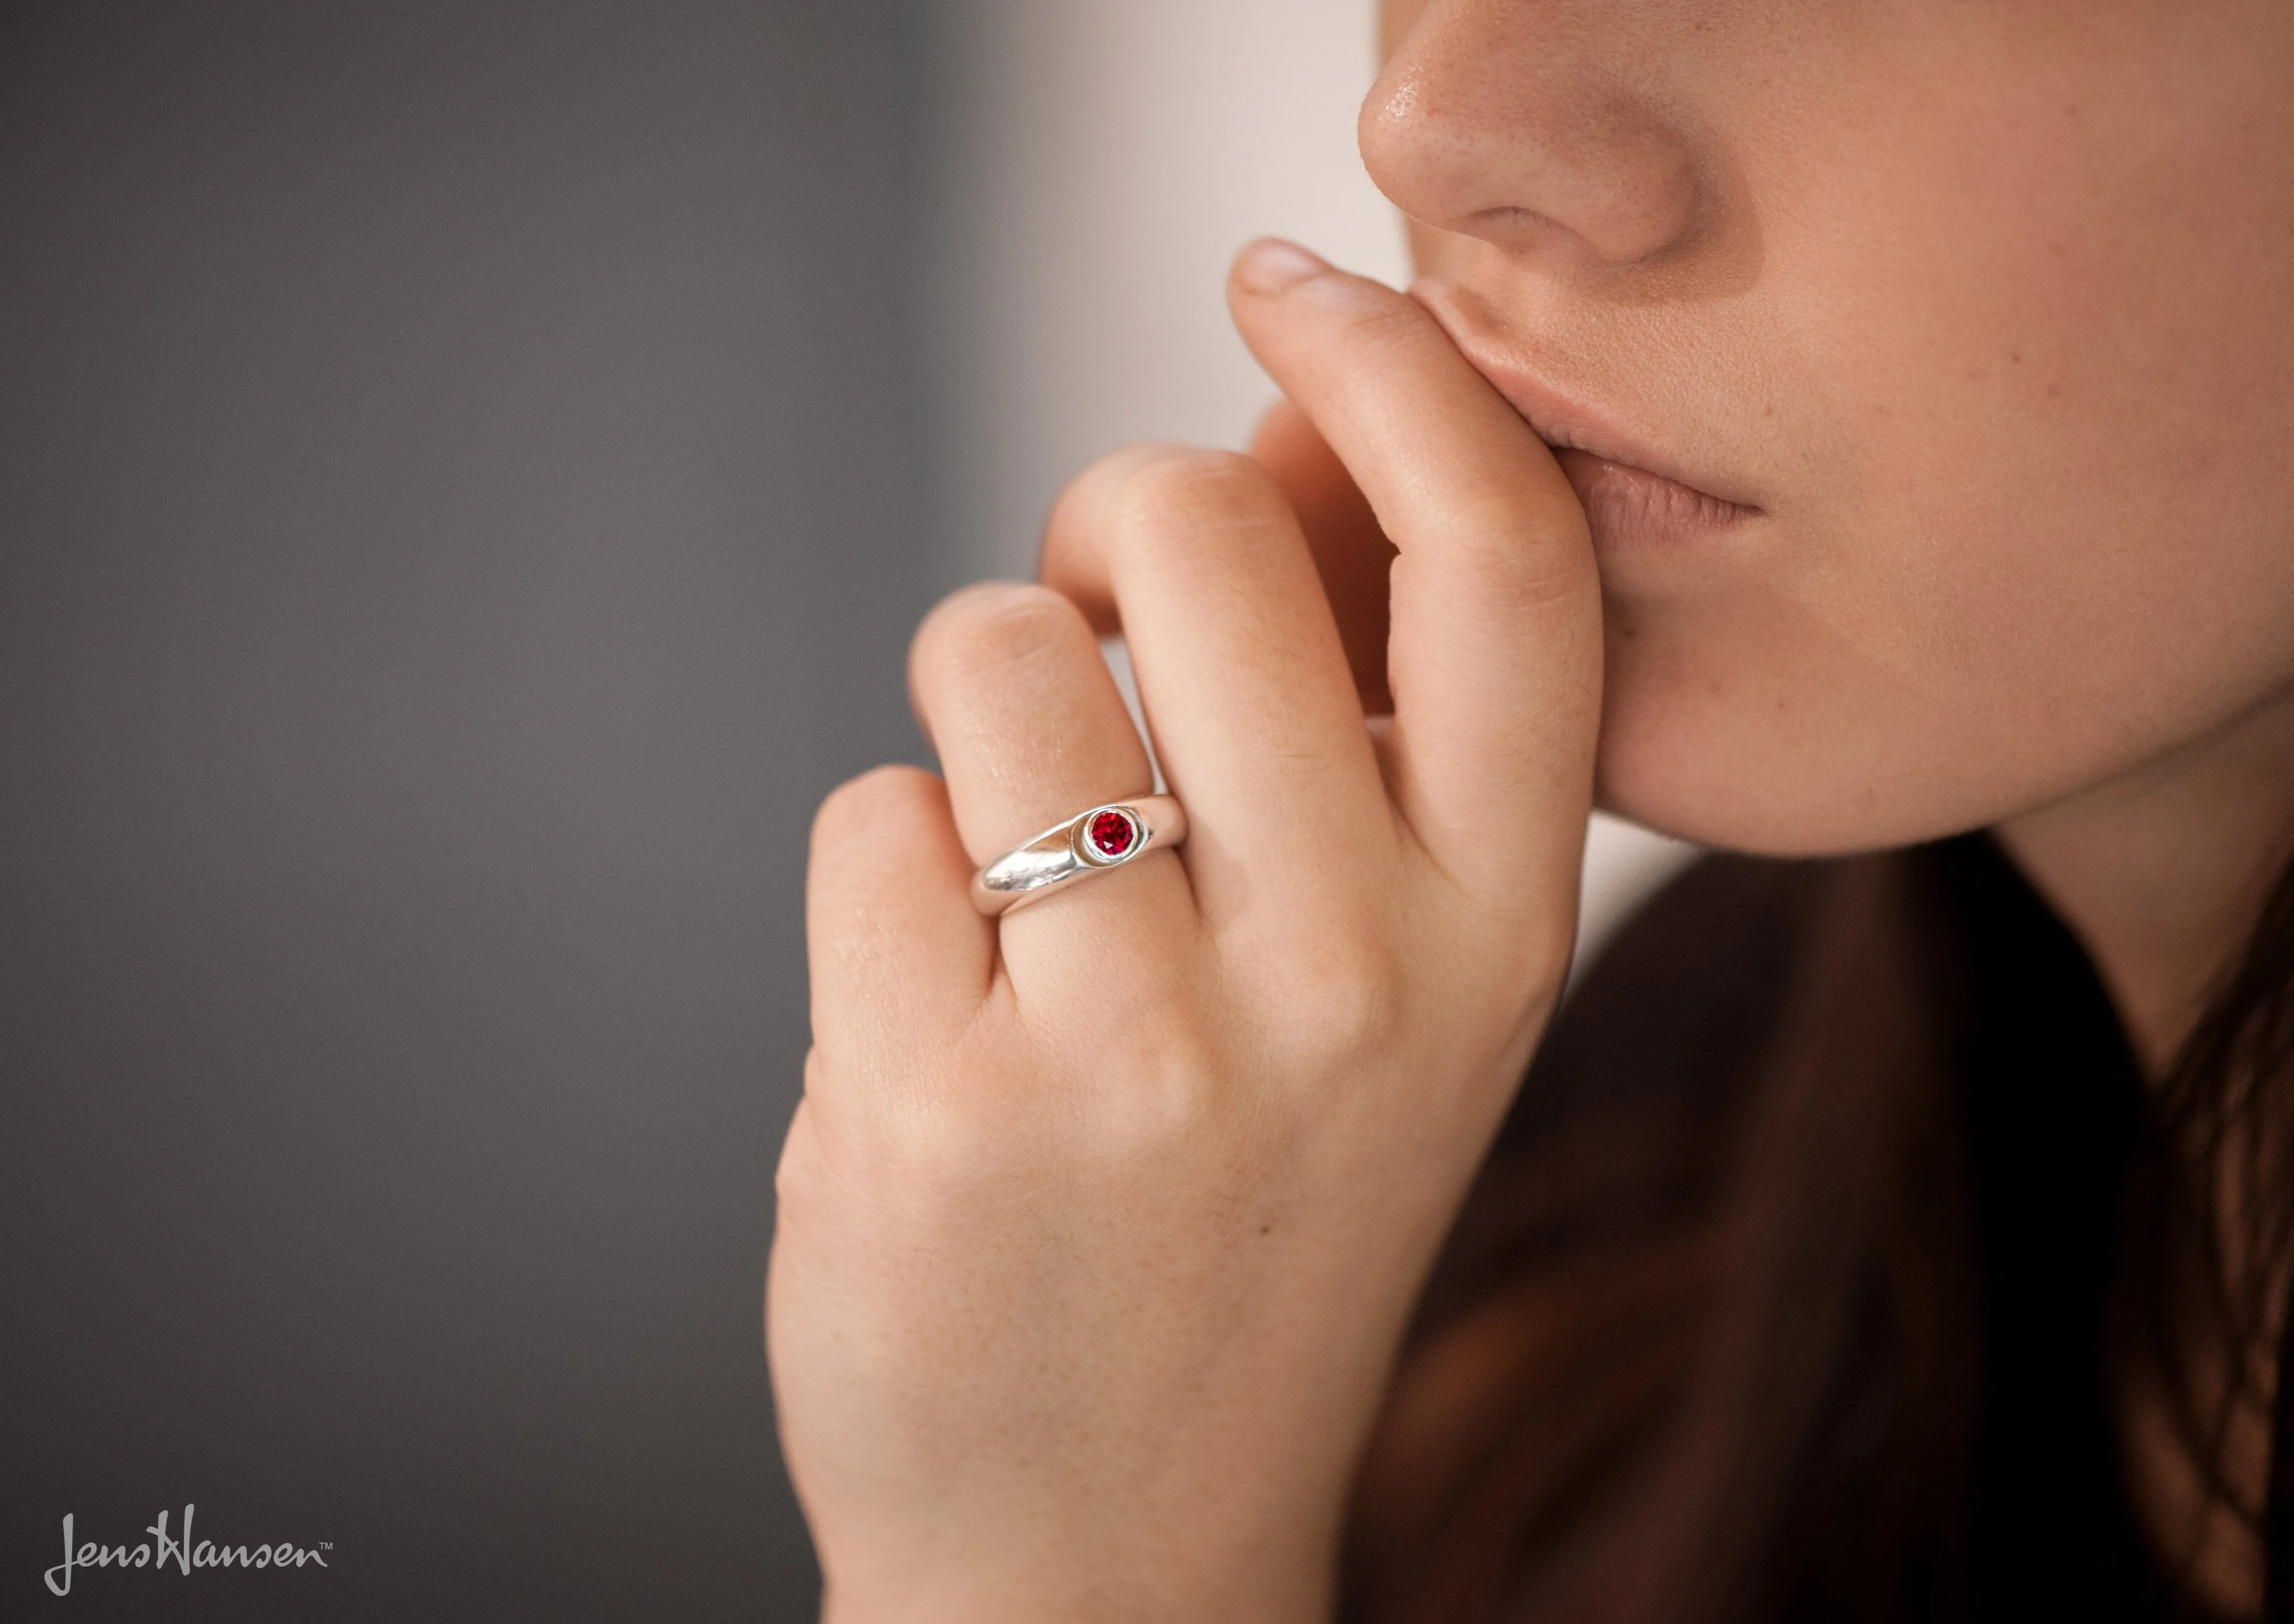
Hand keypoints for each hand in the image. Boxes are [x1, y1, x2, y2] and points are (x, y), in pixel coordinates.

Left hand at [768, 240, 1601, 1623]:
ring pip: (993, 655)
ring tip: (1015, 871)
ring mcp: (1144, 1043)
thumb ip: (1364, 742)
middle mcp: (1353, 973)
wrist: (1111, 1543)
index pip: (1503, 560)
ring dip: (972, 715)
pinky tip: (939, 1016)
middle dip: (1103, 512)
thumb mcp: (1390, 994)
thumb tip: (1288, 440)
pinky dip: (878, 879)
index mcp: (1498, 931)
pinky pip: (865, 813)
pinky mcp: (943, 1098)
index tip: (1291, 288)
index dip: (1401, 372)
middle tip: (1082, 592)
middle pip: (1196, 540)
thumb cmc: (1246, 1222)